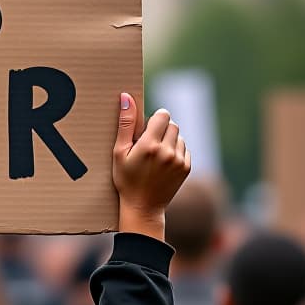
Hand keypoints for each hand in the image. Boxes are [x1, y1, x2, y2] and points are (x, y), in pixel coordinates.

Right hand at [112, 92, 190, 240]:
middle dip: (161, 128)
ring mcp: (179, 160)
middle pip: (172, 124)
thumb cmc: (125, 179)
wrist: (142, 207)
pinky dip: (175, 151)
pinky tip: (163, 163)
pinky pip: (184, 149)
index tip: (145, 130)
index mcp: (149, 145)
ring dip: (169, 140)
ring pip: (179, 136)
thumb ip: (125, 124)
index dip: (154, 119)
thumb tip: (126, 97)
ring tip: (155, 155)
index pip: (162, 115)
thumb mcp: (119, 152)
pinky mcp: (186, 168)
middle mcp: (167, 152)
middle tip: (148, 143)